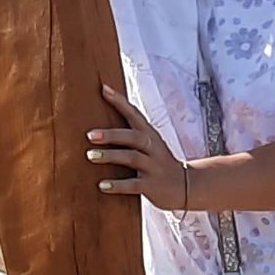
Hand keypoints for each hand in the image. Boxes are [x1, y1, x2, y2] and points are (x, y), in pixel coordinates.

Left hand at [88, 83, 192, 209]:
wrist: (185, 186)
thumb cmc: (158, 162)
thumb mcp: (150, 144)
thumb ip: (130, 134)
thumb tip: (99, 124)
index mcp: (150, 135)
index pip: (134, 114)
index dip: (120, 101)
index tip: (103, 89)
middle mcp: (152, 148)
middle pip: (133, 136)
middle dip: (111, 135)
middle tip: (89, 135)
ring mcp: (153, 167)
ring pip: (132, 158)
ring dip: (110, 156)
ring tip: (90, 155)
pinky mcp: (152, 186)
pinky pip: (133, 185)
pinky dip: (117, 185)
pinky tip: (102, 185)